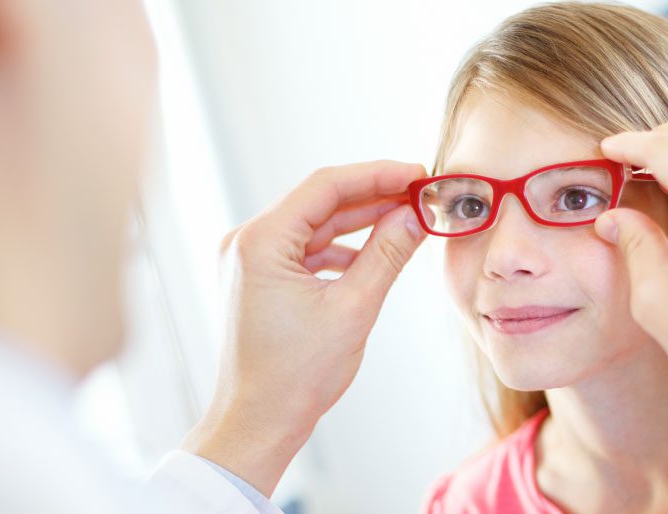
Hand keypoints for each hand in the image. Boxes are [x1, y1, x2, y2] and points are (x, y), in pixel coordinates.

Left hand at [183, 160, 426, 495]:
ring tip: (406, 220)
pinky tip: (373, 256)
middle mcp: (247, 243)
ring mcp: (250, 261)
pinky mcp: (259, 280)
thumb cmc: (294, 377)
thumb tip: (415, 216)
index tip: (417, 174)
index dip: (378, 175)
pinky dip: (341, 250)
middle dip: (373, 198)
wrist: (258, 424)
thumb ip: (387, 254)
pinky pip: (306, 250)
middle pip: (320, 202)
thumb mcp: (353, 308)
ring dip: (359, 223)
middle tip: (420, 194)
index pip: (326, 186)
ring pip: (315, 226)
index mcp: (260, 242)